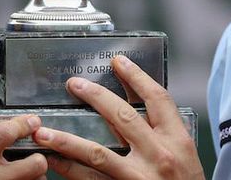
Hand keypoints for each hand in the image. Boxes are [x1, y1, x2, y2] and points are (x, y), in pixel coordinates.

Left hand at [32, 55, 203, 179]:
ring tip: (44, 132)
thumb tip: (138, 110)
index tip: (118, 62)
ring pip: (98, 153)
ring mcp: (140, 178)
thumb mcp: (186, 159)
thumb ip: (165, 136)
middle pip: (123, 116)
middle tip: (75, 84)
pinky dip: (71, 171)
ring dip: (67, 140)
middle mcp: (160, 156)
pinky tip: (55, 163)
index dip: (137, 77)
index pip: (158, 99)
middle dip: (96, 97)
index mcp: (179, 142)